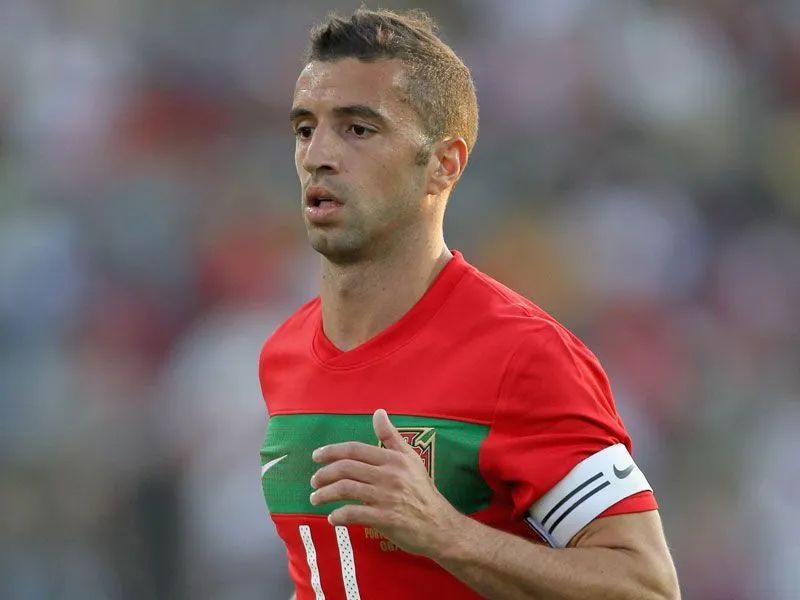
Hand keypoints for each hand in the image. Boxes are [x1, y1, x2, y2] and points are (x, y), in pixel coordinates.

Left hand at [309, 409, 460, 556]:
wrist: (439, 525)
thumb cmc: (422, 491)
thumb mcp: (411, 459)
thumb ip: (391, 437)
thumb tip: (378, 412)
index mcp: (393, 459)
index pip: (355, 449)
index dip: (332, 451)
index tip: (316, 457)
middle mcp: (389, 475)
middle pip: (346, 468)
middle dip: (324, 474)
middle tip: (313, 482)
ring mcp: (387, 497)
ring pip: (346, 489)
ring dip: (325, 494)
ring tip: (315, 499)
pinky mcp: (385, 518)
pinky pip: (355, 514)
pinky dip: (339, 515)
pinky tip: (333, 518)